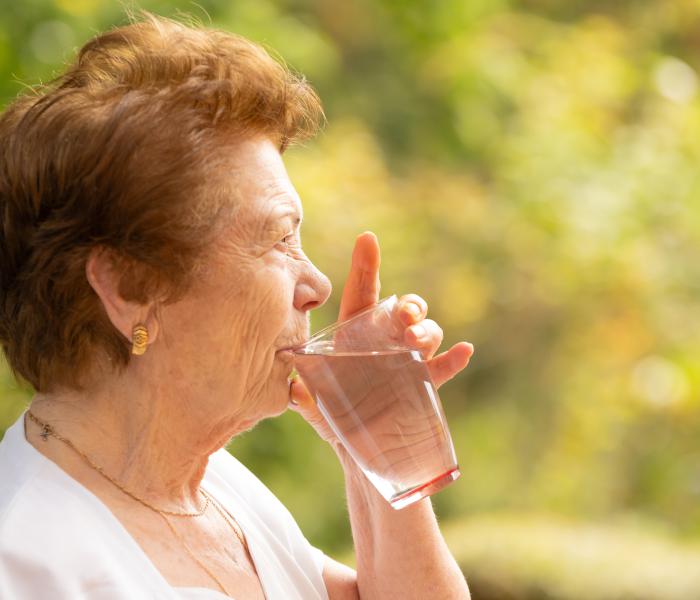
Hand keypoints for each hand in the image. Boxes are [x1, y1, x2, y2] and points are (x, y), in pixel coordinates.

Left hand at [289, 231, 473, 446]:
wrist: (361, 456)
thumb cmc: (335, 422)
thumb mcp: (316, 409)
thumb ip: (307, 398)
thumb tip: (298, 390)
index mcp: (354, 338)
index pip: (360, 295)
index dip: (364, 267)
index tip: (368, 240)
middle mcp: (383, 343)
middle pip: (402, 310)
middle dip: (410, 305)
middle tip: (406, 315)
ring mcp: (407, 363)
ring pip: (425, 333)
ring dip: (428, 330)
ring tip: (418, 341)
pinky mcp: (424, 387)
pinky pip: (443, 368)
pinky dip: (455, 358)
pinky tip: (464, 352)